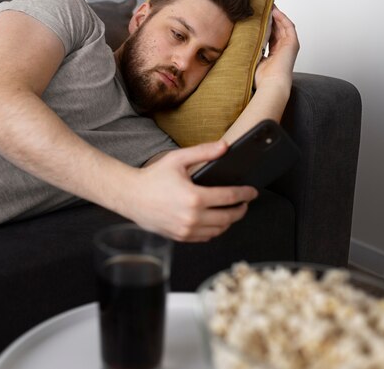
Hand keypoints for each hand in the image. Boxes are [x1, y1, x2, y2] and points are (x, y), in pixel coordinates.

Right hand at [125, 141, 258, 241]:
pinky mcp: (180, 237)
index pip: (230, 197)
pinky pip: (205, 237)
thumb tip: (225, 146)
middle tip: (245, 203)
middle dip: (241, 209)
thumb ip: (203, 152)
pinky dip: (214, 230)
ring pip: (219, 230)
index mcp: (194, 197)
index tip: (252, 192)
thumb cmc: (152, 177)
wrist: (130, 196)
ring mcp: (186, 230)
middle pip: (229, 217)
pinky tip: (215, 221)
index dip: (245, 194)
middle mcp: (192, 217)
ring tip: (231, 211)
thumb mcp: (177, 159)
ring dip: (229, 221)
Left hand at [254, 6, 299, 92]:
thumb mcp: (252, 60)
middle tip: (262, 8)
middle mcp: (282, 49)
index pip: (270, 36)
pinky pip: (288, 26)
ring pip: (283, 26)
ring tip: (268, 5)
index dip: (264, 26)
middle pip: (277, 29)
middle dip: (270, 18)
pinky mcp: (293, 43)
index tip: (255, 18)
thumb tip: (236, 44)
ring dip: (276, 15)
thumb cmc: (261, 78)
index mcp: (273, 54)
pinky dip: (282, 18)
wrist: (271, 84)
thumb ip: (250, 51)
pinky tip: (275, 11)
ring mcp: (289, 46)